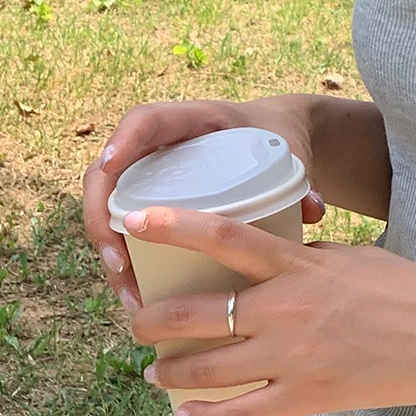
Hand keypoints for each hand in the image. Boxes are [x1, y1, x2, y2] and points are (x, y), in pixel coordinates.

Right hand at [82, 96, 325, 310]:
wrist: (273, 137)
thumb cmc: (276, 141)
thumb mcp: (286, 154)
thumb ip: (298, 181)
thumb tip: (313, 211)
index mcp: (192, 120)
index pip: (147, 119)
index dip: (124, 138)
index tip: (111, 164)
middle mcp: (159, 145)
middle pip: (109, 174)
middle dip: (103, 218)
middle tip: (118, 261)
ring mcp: (148, 174)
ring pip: (109, 208)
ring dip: (109, 251)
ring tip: (130, 294)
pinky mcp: (149, 200)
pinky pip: (121, 228)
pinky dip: (123, 261)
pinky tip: (137, 296)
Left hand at [122, 206, 415, 415]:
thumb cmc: (408, 289)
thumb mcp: (350, 259)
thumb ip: (304, 261)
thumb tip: (268, 261)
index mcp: (300, 266)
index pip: (224, 237)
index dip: (173, 226)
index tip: (134, 220)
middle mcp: (287, 311)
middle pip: (196, 313)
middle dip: (152, 320)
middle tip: (137, 322)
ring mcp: (294, 358)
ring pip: (206, 368)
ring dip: (170, 371)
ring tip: (156, 370)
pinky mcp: (308, 398)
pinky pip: (239, 414)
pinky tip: (185, 414)